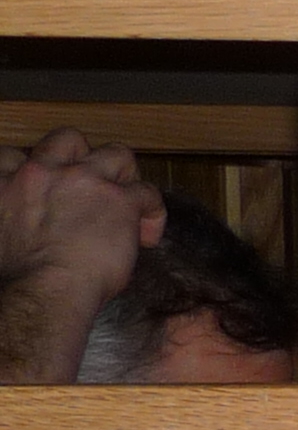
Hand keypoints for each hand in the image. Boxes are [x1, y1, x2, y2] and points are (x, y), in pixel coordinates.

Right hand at [0, 129, 162, 384]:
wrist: (40, 290)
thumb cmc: (15, 279)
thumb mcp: (0, 233)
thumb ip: (13, 213)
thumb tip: (30, 227)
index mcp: (5, 182)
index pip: (14, 155)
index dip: (35, 168)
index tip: (48, 189)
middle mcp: (42, 172)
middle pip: (66, 139)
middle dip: (83, 157)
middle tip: (94, 184)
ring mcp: (83, 180)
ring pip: (117, 153)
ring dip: (125, 175)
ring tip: (128, 201)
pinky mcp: (119, 199)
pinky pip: (147, 191)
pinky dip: (152, 211)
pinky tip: (147, 235)